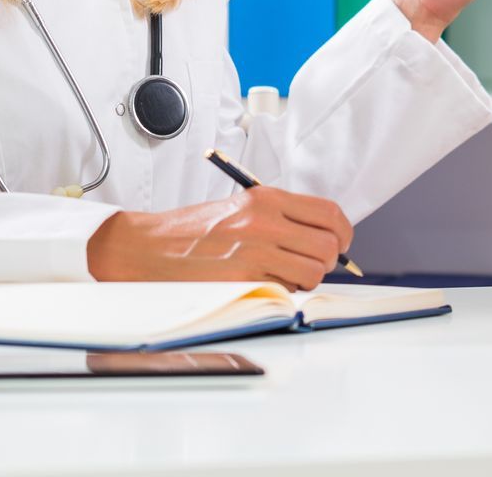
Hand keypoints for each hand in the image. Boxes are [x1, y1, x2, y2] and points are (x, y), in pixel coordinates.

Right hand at [85, 185, 351, 290]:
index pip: (330, 213)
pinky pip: (287, 291)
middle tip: (313, 265)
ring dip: (308, 280)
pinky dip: (285, 293)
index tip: (340, 242)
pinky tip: (266, 286)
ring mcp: (256, 252)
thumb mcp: (242, 208)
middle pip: (329, 245)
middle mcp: (266, 221)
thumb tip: (323, 237)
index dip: (343, 232)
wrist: (149, 248)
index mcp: (267, 198)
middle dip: (329, 260)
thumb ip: (281, 218)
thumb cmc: (193, 231)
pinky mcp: (244, 280)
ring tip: (287, 277)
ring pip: (314, 272)